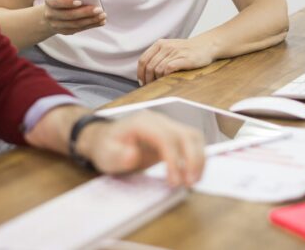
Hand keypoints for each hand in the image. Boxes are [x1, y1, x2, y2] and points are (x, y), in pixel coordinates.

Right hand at [43, 0, 105, 35]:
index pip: (57, 2)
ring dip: (91, 20)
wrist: (50, 14)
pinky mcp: (65, 31)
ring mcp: (57, 25)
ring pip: (75, 24)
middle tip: (99, 9)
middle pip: (69, 15)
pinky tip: (101, 21)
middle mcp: (50, 14)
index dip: (67, 2)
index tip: (80, 1)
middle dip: (85, 12)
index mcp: (49, 1)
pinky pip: (79, 29)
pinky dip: (91, 25)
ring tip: (103, 15)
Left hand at [76, 111, 204, 186]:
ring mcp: (168, 126)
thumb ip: (118, 155)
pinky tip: (192, 174)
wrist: (106, 139)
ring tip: (193, 181)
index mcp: (142, 123)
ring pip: (194, 137)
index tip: (174, 181)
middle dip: (192, 160)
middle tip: (190, 184)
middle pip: (185, 135)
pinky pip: (192, 142)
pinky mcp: (174, 135)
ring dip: (199, 159)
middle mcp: (159, 120)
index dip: (174, 160)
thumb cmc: (107, 147)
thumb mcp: (106, 154)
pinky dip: (197, 157)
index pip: (166, 137)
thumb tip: (133, 154)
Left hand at [136, 39, 213, 85]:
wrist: (206, 46)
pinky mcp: (183, 58)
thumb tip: (145, 73)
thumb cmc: (187, 51)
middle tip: (151, 86)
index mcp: (159, 44)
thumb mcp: (170, 48)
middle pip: (149, 66)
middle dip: (148, 79)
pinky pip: (168, 69)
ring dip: (157, 80)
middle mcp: (165, 46)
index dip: (140, 73)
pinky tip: (168, 80)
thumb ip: (158, 57)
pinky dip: (165, 76)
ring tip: (159, 84)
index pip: (143, 60)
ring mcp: (174, 52)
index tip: (142, 82)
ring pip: (158, 69)